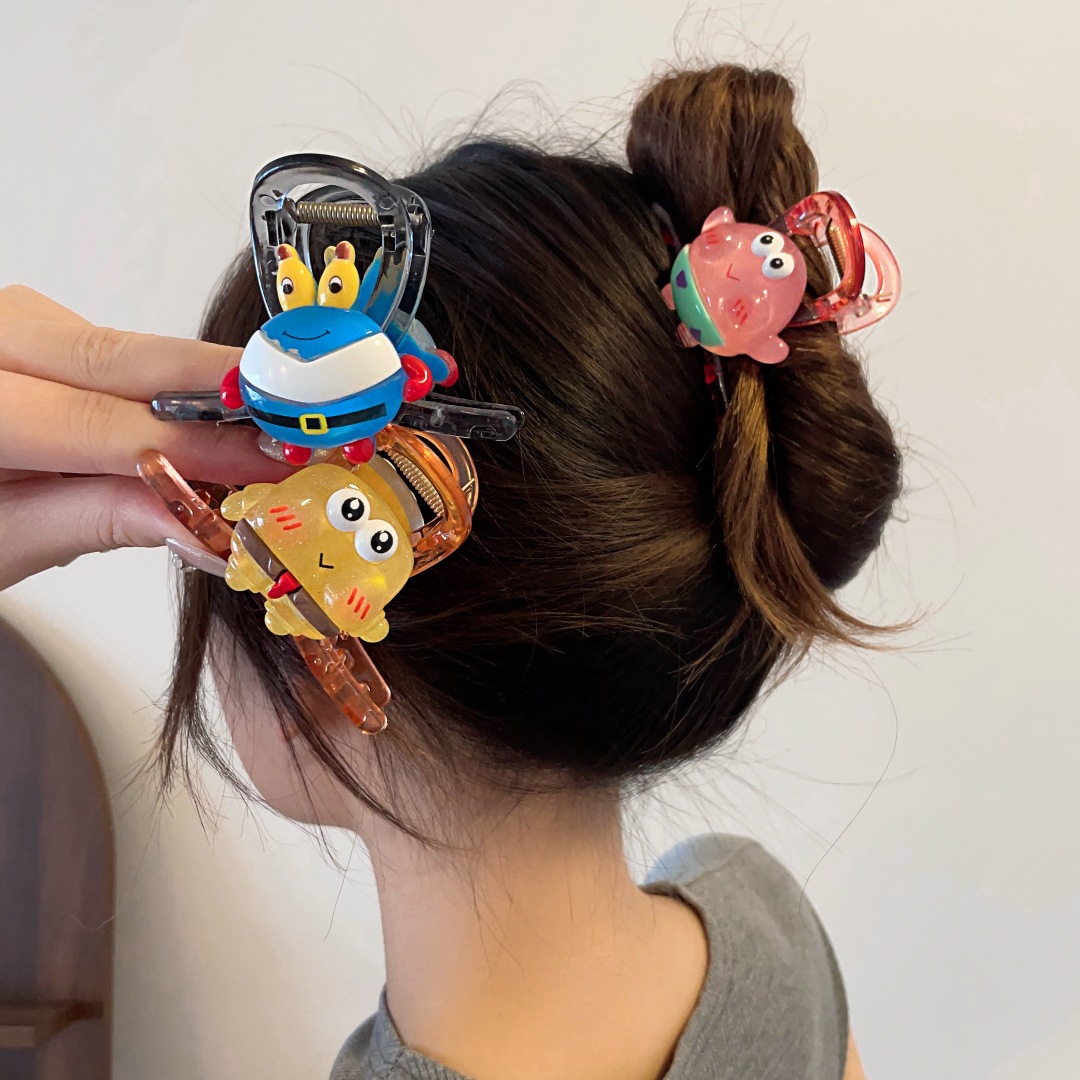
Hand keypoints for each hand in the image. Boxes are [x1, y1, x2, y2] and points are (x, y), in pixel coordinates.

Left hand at [0, 285, 286, 589]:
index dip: (198, 447)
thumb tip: (203, 526)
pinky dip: (181, 391)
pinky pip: (126, 355)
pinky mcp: (45, 330)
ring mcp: (17, 325)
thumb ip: (99, 521)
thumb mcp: (3, 542)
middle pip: (126, 361)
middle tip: (304, 418)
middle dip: (226, 394)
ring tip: (276, 432)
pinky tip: (227, 423)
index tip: (272, 464)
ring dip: (211, 394)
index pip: (99, 425)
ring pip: (133, 352)